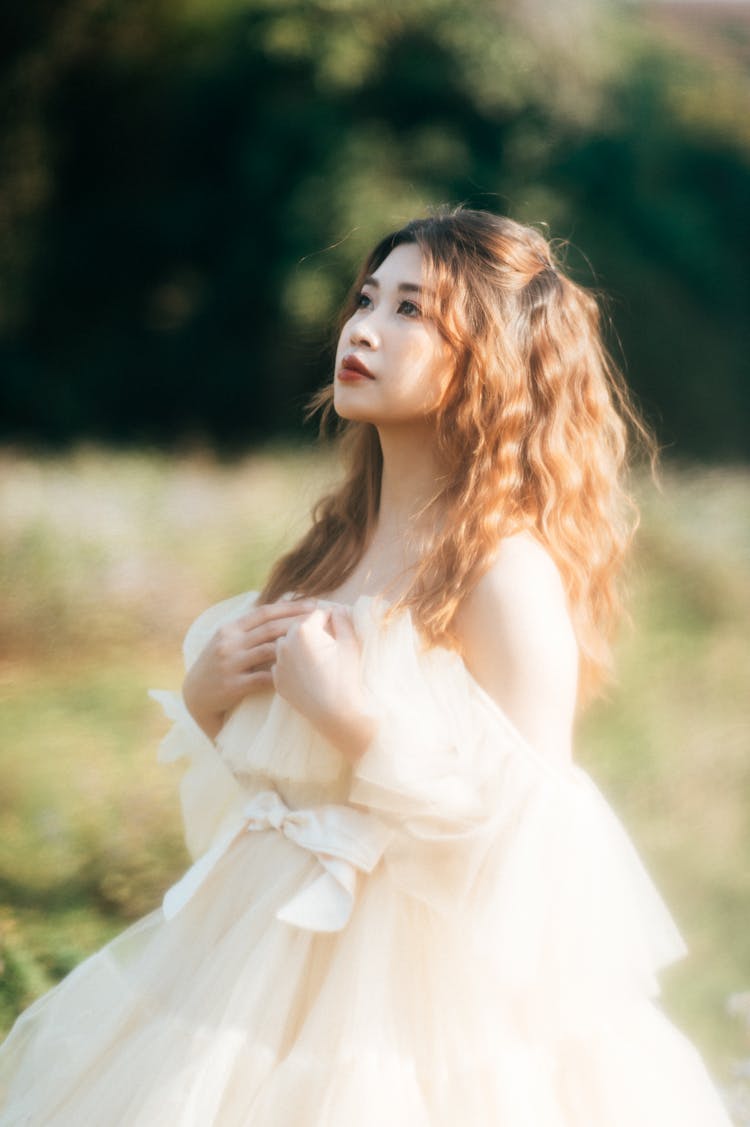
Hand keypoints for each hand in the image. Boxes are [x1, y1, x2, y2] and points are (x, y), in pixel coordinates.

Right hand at [182, 598, 317, 738]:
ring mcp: (230, 663)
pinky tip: (299, 673)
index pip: (264, 612)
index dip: (290, 607)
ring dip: (293, 647)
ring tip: (316, 646)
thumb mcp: (227, 640)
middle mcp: (229, 643)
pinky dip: (281, 674)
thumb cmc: (219, 664)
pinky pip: (263, 678)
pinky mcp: (233, 685)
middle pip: (269, 629)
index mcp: (230, 628)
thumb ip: (250, 627)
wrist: (195, 695)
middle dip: (297, 623)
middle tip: (321, 621)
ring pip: (268, 651)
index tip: (313, 604)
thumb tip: (283, 606)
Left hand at [272, 606, 376, 762]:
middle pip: (299, 626)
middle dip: (312, 629)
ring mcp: (278, 663)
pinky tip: (305, 670)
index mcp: (302, 630)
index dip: (331, 616)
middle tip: (328, 636)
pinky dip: (291, 663)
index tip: (338, 622)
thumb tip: (337, 609)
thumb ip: (342, 620)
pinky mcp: (277, 680)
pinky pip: (282, 664)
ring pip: (286, 644)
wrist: (336, 713)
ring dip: (298, 644)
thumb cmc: (346, 676)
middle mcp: (285, 644)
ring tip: (315, 653)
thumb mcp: (349, 643)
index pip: (317, 613)